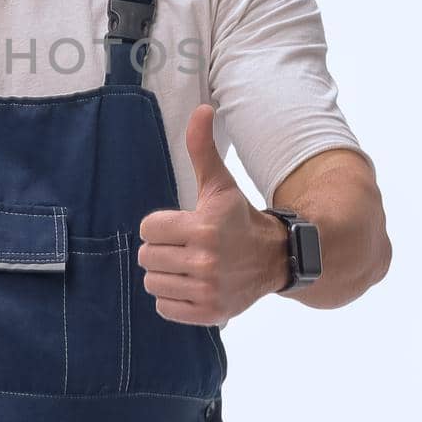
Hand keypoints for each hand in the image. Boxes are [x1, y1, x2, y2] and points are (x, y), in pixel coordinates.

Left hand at [136, 103, 288, 326]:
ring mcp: (208, 290)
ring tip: (187, 265)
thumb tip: (202, 109)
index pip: (148, 228)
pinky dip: (173, 298)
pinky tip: (191, 285)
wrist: (275, 258)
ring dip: (165, 274)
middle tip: (184, 246)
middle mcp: (205, 261)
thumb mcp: (220, 183)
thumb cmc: (238, 218)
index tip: (181, 225)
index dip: (161, 226)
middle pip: (147, 257)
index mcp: (202, 228)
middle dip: (161, 250)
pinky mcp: (210, 313)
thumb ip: (202, 148)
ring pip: (153, 283)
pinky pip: (165, 307)